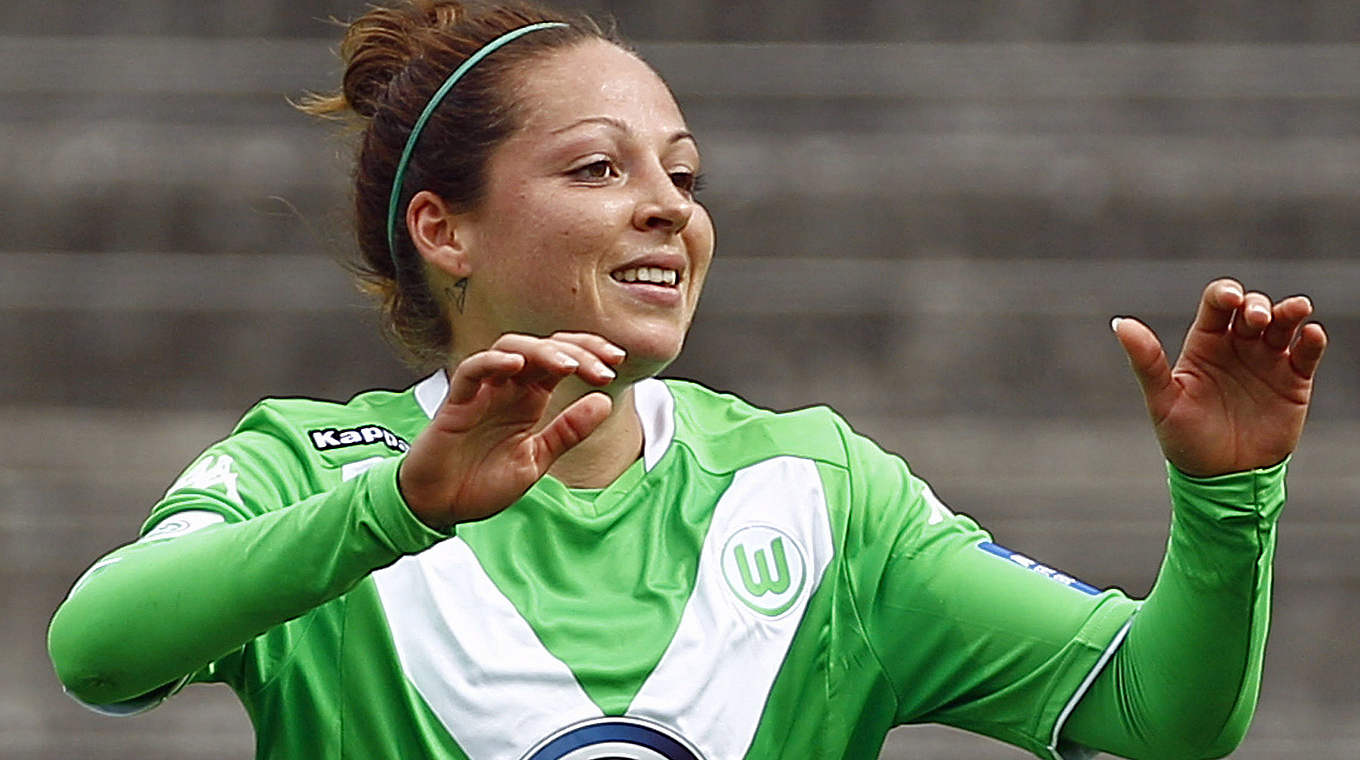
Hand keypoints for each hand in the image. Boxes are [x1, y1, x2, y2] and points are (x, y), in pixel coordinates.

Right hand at [398, 332, 624, 528]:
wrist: (440, 508)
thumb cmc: (481, 483)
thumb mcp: (537, 460)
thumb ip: (568, 431)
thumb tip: (604, 401)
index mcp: (529, 399)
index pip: (562, 361)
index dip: (589, 354)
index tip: (616, 362)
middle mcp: (507, 389)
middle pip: (543, 348)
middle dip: (577, 350)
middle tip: (604, 365)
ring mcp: (481, 393)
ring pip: (510, 348)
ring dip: (542, 352)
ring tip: (569, 365)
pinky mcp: (455, 405)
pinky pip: (471, 371)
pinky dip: (492, 361)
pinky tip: (516, 364)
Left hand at [1114, 279, 1326, 476]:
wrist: (1221, 477)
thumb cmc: (1185, 438)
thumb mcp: (1163, 400)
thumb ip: (1146, 361)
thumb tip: (1121, 323)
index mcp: (1205, 343)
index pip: (1217, 304)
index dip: (1225, 294)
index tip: (1230, 299)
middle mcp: (1237, 346)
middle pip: (1252, 307)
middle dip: (1257, 306)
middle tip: (1255, 320)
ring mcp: (1267, 361)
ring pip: (1283, 323)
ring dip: (1289, 312)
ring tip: (1295, 311)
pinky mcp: (1293, 381)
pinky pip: (1306, 353)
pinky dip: (1312, 340)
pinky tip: (1311, 335)